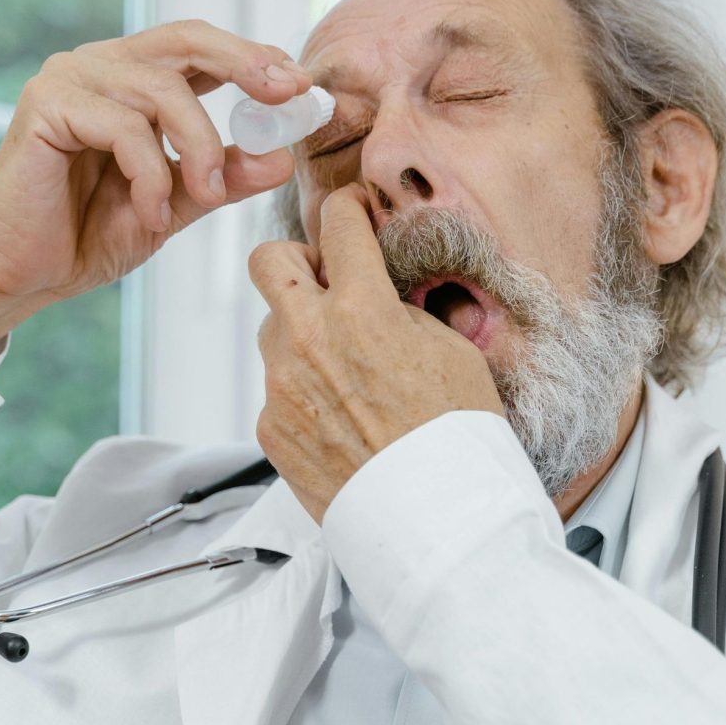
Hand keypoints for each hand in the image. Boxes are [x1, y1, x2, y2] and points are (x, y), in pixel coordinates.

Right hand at [0, 20, 310, 354]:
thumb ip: (223, 177)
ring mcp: (69, 80)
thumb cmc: (90, 235)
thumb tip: (281, 156)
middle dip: (245, 64)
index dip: (254, 58)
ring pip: (164, 91)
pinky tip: (150, 214)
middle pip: (186, 39)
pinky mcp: (46, 106)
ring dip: (198, 149)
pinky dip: (151, 176)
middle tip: (286, 96)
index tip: (301, 86)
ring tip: (206, 197)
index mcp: (132, 80)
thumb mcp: (177, 205)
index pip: (201, 48)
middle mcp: (100, 67)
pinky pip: (125, 128)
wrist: (24, 275)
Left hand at [250, 183, 505, 522]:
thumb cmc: (456, 436)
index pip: (338, 226)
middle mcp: (309, 338)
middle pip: (268, 261)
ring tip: (345, 371)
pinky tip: (339, 418)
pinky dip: (302, 392)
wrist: (436, 515)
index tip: (350, 213)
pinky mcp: (271, 428)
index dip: (347, 209)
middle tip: (327, 284)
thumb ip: (405, 313)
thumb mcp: (453, 353)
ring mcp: (282, 385)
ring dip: (300, 335)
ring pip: (272, 331)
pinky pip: (276, 390)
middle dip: (295, 261)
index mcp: (362, 309)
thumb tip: (385, 299)